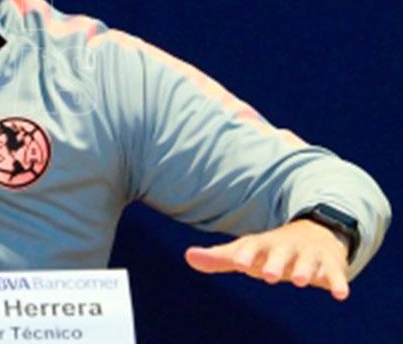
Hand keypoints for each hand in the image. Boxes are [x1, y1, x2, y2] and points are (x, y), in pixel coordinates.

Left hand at [184, 219, 350, 299]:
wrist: (313, 233)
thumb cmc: (271, 250)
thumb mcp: (247, 252)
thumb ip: (219, 257)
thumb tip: (188, 257)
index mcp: (264, 244)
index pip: (253, 246)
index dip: (246, 253)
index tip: (238, 261)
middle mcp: (286, 246)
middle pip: (281, 253)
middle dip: (276, 263)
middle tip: (268, 275)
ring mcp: (309, 253)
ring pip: (307, 261)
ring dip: (304, 269)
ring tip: (299, 281)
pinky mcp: (330, 263)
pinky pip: (335, 272)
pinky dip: (338, 281)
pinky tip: (339, 294)